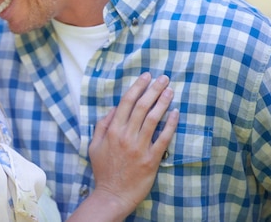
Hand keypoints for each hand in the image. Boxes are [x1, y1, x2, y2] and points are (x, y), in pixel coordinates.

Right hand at [88, 73, 178, 217]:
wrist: (112, 194)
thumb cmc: (103, 170)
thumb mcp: (94, 146)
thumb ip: (102, 126)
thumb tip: (112, 110)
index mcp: (112, 130)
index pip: (126, 102)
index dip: (137, 87)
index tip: (146, 76)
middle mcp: (126, 135)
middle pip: (142, 106)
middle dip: (153, 89)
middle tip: (163, 78)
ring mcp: (139, 147)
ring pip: (153, 119)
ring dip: (163, 102)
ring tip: (171, 90)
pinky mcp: (151, 159)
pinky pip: (163, 138)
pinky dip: (170, 124)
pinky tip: (176, 113)